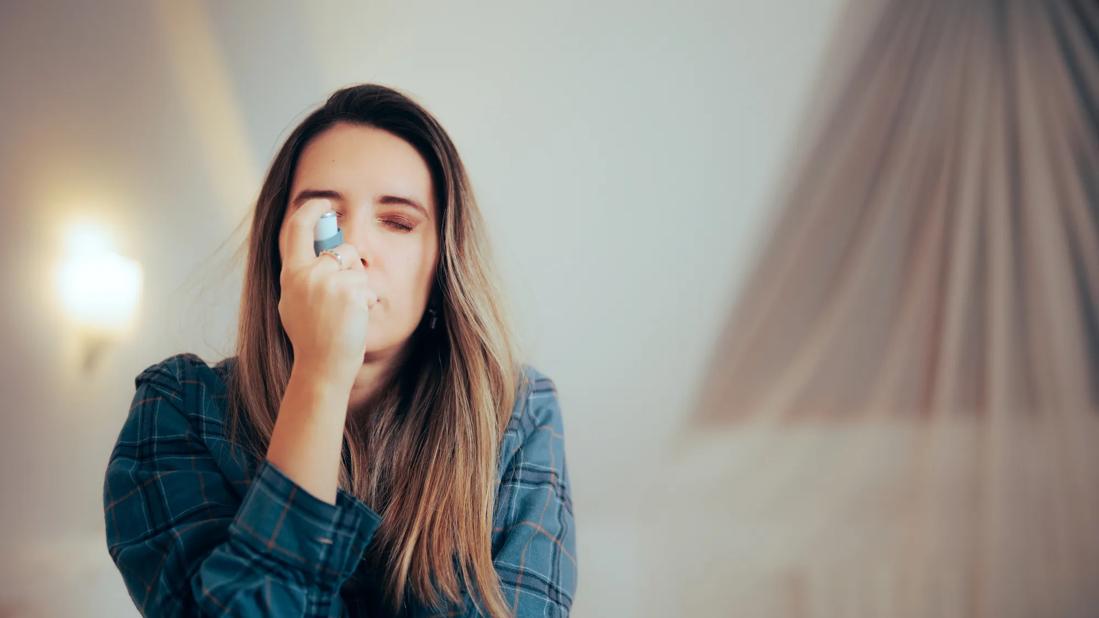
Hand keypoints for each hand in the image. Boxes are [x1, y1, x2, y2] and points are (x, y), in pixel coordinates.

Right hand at [277, 198, 379, 387]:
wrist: (322, 365)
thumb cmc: (311, 339)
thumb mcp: (293, 303)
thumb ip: (302, 276)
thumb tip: (317, 254)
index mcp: (290, 274)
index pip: (296, 227)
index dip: (311, 209)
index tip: (323, 202)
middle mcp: (307, 273)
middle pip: (341, 248)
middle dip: (350, 264)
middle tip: (346, 288)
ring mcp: (329, 281)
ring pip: (357, 267)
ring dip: (358, 286)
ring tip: (346, 312)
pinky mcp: (350, 290)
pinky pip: (366, 285)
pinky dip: (366, 301)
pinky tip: (354, 318)